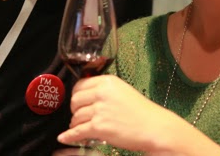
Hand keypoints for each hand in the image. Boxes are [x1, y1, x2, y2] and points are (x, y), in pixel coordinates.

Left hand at [57, 75, 189, 152]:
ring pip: (76, 117)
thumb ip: (105, 90)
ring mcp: (100, 110)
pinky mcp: (99, 127)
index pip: (81, 84)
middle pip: (75, 100)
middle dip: (75, 109)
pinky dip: (69, 136)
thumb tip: (86, 96)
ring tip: (81, 127)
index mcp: (108, 81)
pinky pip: (77, 131)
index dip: (77, 94)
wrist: (154, 127)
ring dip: (76, 124)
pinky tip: (64, 137)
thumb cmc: (142, 111)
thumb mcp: (123, 91)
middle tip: (79, 115)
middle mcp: (102, 93)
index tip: (78, 100)